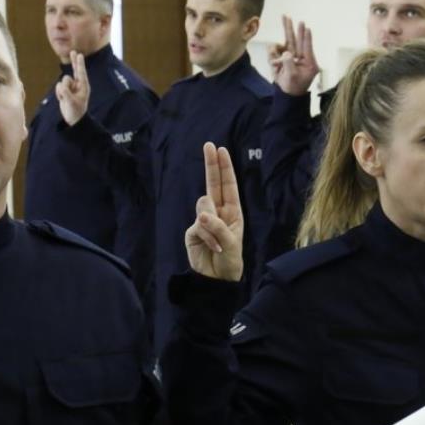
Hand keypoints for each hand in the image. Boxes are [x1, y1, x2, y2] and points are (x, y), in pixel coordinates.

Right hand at [54, 49, 90, 125]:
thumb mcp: (71, 103)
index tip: (79, 55)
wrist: (73, 119)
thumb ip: (66, 94)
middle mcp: (78, 85)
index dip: (79, 64)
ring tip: (66, 98)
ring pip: (63, 81)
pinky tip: (62, 99)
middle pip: (75, 70)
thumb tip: (61, 85)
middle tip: (74, 52)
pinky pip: (58, 86)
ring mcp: (71, 87)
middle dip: (74, 62)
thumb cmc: (76, 112)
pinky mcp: (65, 90)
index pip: (81, 73)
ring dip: (62, 90)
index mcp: (83, 87)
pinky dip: (59, 93)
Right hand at [185, 143, 244, 282]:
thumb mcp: (231, 244)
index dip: (223, 168)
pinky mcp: (192, 231)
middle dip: (211, 165)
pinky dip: (207, 237)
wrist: (217, 279)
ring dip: (212, 223)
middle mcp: (218, 212)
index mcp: (232, 212)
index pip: (227, 185)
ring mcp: (203, 220)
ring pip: (203, 206)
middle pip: (212, 184)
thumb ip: (218, 228)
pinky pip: (197, 226)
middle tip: (209, 145)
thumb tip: (202, 215)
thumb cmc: (230, 261)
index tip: (220, 149)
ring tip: (219, 242)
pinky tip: (213, 248)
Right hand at [272, 15, 320, 96]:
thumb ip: (288, 64)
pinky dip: (272, 57)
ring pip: (283, 45)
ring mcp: (291, 57)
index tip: (305, 26)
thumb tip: (285, 52)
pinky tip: (274, 66)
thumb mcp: (292, 77)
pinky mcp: (282, 58)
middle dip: (290, 29)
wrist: (286, 96)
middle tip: (287, 17)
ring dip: (276, 50)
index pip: (307, 47)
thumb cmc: (293, 88)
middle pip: (295, 40)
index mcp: (309, 63)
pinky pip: (274, 52)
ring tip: (276, 65)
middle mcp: (300, 58)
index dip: (305, 37)